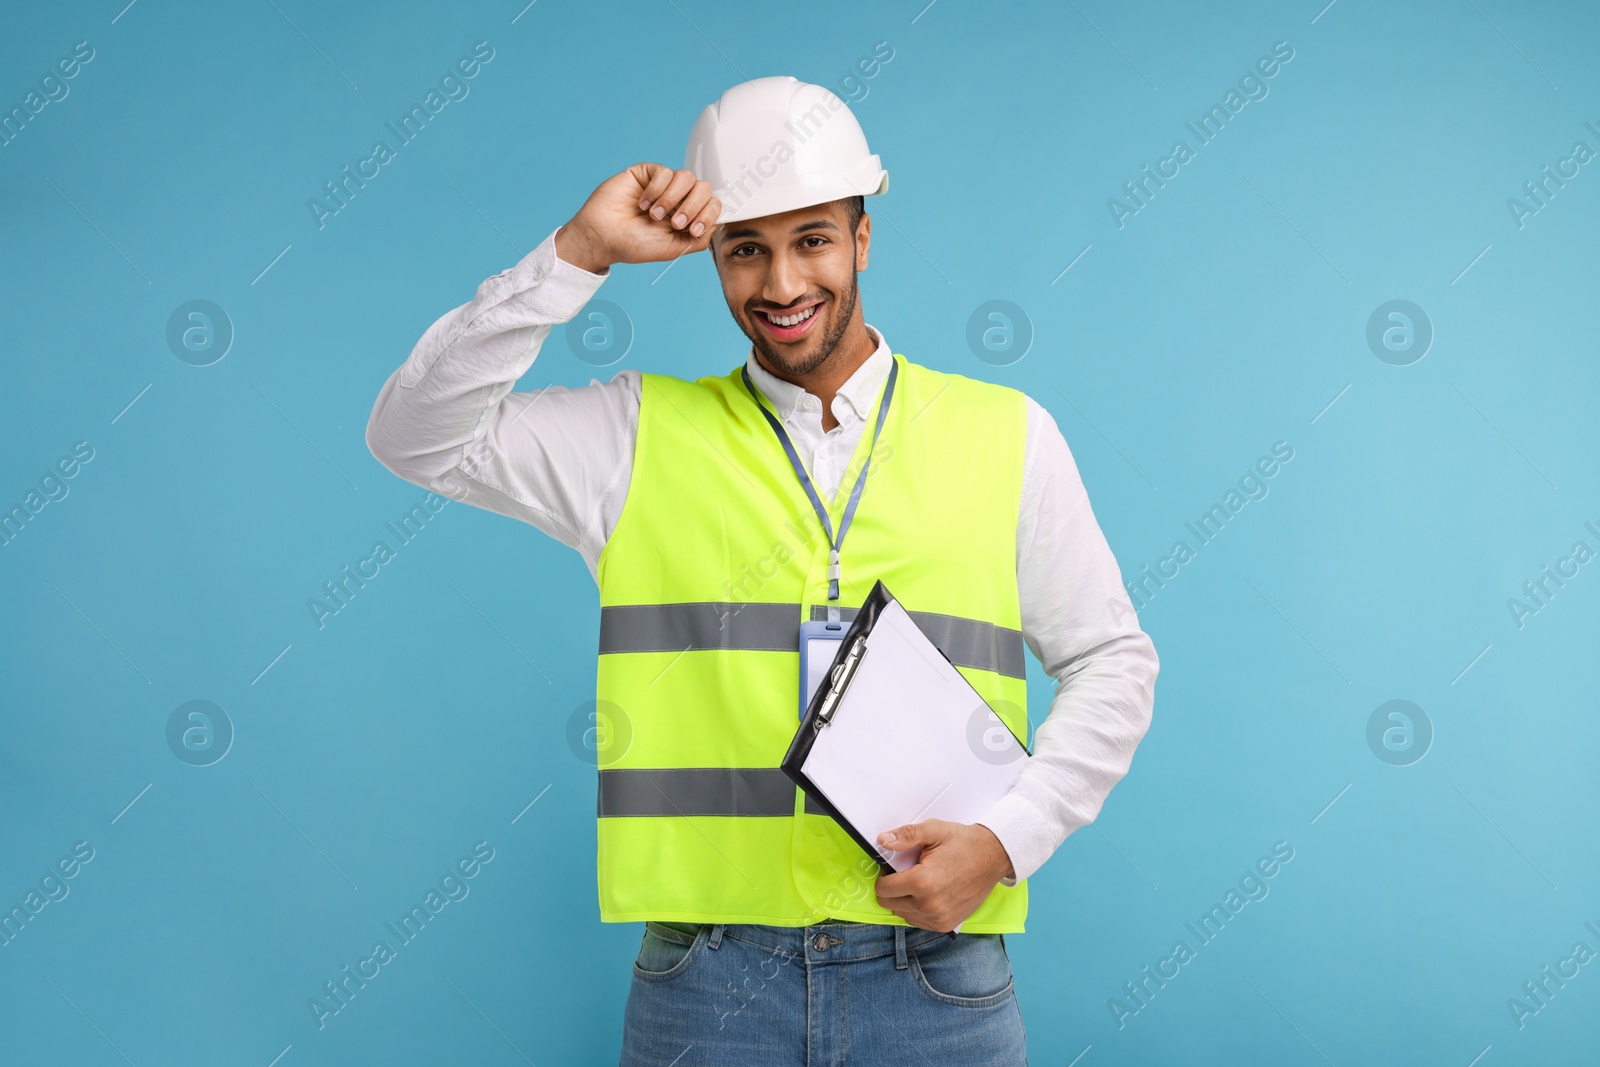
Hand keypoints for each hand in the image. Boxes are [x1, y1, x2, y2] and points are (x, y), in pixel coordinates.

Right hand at [557, 163, 721, 272]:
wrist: (604, 237)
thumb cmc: (635, 245)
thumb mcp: (675, 248)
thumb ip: (701, 237)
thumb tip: (719, 221)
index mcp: (688, 216)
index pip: (713, 204)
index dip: (709, 214)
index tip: (693, 229)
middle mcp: (679, 199)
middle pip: (705, 188)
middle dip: (693, 207)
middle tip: (675, 222)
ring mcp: (664, 185)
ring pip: (687, 177)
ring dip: (672, 199)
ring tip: (654, 215)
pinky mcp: (647, 173)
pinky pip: (665, 172)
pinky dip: (656, 190)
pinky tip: (643, 203)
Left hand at [873, 819, 1016, 931]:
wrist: (993, 857)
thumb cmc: (964, 843)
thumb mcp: (934, 830)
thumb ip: (906, 835)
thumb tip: (882, 840)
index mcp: (923, 882)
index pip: (883, 889)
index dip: (885, 876)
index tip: (895, 868)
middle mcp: (929, 905)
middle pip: (889, 904)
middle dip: (894, 888)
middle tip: (910, 873)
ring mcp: (938, 918)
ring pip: (902, 914)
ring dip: (905, 900)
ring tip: (922, 883)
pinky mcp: (946, 925)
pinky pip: (917, 922)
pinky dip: (917, 910)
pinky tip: (929, 894)